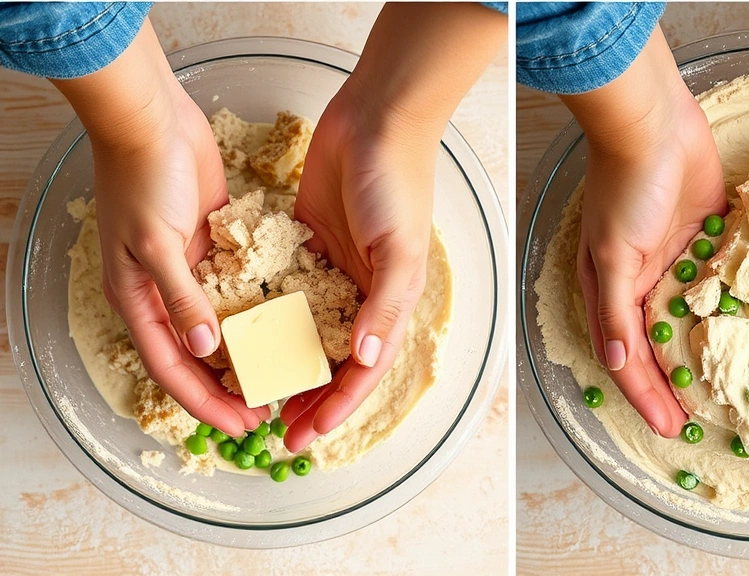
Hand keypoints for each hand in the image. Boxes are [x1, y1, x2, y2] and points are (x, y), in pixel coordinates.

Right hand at [54, 20, 267, 435]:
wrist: (153, 120)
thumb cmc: (145, 179)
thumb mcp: (157, 244)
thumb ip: (181, 299)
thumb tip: (204, 351)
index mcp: (137, 300)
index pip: (173, 369)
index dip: (206, 402)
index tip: (243, 424)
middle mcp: (161, 293)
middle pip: (196, 358)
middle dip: (227, 388)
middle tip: (266, 411)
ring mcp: (188, 270)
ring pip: (217, 328)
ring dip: (243, 354)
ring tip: (279, 375)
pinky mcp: (213, 246)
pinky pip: (234, 290)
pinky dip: (253, 311)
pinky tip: (282, 325)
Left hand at [279, 85, 432, 451]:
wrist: (375, 119)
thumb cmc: (396, 184)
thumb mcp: (398, 250)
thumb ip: (383, 307)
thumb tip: (365, 363)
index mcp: (388, 300)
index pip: (363, 370)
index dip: (337, 406)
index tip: (307, 435)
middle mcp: (361, 293)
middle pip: (332, 360)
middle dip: (308, 397)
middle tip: (275, 430)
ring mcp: (331, 269)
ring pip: (306, 331)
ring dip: (286, 363)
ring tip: (256, 392)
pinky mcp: (305, 243)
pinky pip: (286, 289)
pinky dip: (270, 315)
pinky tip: (243, 335)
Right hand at [563, 27, 726, 436]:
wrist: (654, 123)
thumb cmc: (627, 189)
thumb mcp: (612, 256)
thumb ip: (615, 312)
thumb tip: (616, 365)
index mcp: (613, 291)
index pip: (628, 358)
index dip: (647, 396)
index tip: (671, 429)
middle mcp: (644, 284)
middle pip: (663, 346)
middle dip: (680, 384)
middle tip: (707, 420)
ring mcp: (680, 262)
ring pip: (696, 319)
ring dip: (712, 350)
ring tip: (737, 386)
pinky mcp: (711, 238)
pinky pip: (723, 282)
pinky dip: (735, 305)